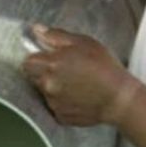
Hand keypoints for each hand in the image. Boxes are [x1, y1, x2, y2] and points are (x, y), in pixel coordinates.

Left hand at [22, 25, 139, 126]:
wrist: (118, 98)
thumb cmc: (104, 67)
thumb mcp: (84, 42)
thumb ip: (56, 36)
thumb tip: (37, 30)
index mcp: (51, 64)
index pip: (27, 62)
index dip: (36, 60)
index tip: (47, 59)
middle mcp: (48, 85)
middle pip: (34, 78)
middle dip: (44, 73)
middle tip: (65, 72)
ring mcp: (53, 103)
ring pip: (44, 93)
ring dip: (54, 89)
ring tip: (75, 86)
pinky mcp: (60, 116)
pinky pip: (55, 107)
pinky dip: (62, 103)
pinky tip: (78, 98)